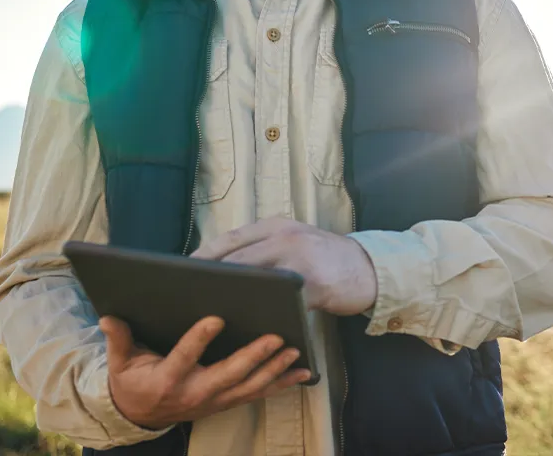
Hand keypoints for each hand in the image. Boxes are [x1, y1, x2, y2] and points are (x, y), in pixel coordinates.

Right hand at [101, 315, 312, 429]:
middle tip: (275, 336)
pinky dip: (281, 384)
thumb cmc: (132, 381)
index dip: (199, 340)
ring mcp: (214, 401)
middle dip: (253, 357)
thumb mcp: (120, 362)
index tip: (215, 318)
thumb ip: (119, 339)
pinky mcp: (226, 401)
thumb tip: (107, 316)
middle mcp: (194, 393)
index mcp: (166, 380)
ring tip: (295, 352)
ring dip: (274, 370)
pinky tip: (303, 373)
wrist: (140, 415)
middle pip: (227, 375)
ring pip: (248, 387)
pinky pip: (257, 394)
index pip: (184, 358)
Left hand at [191, 217, 377, 315]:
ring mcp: (301, 259)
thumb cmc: (324, 259)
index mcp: (277, 226)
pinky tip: (251, 327)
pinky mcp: (315, 284)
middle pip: (238, 257)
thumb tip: (223, 268)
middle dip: (212, 276)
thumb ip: (265, 249)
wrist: (369, 268)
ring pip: (257, 278)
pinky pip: (283, 302)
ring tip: (211, 311)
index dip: (205, 254)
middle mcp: (286, 236)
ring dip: (234, 295)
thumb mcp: (294, 242)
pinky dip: (266, 314)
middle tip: (187, 294)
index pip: (232, 237)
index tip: (182, 269)